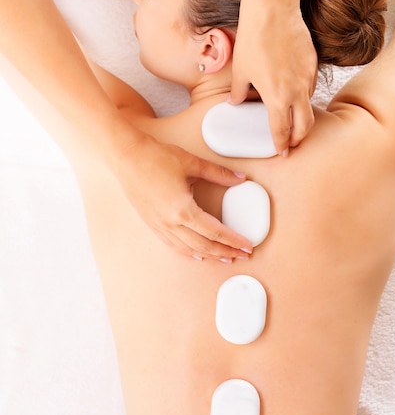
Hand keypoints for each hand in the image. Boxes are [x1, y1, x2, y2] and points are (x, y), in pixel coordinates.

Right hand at [112, 131, 252, 259]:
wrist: (126, 157)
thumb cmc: (155, 158)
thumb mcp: (192, 163)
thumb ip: (219, 173)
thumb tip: (240, 178)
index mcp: (183, 210)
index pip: (215, 232)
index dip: (233, 241)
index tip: (247, 246)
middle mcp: (171, 223)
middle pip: (204, 246)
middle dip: (225, 252)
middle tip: (242, 255)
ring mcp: (160, 225)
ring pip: (189, 249)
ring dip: (209, 256)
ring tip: (225, 257)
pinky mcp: (153, 224)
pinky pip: (174, 245)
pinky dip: (189, 252)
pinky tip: (197, 254)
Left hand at [231, 0, 317, 155]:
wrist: (273, 9)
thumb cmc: (254, 39)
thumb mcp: (241, 70)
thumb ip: (240, 92)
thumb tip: (235, 102)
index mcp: (276, 97)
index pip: (281, 130)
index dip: (281, 144)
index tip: (281, 152)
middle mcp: (296, 91)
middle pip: (304, 126)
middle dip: (298, 138)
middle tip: (291, 143)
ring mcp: (307, 77)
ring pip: (309, 105)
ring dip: (302, 116)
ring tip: (291, 117)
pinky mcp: (313, 63)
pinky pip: (310, 86)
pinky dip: (303, 95)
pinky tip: (293, 91)